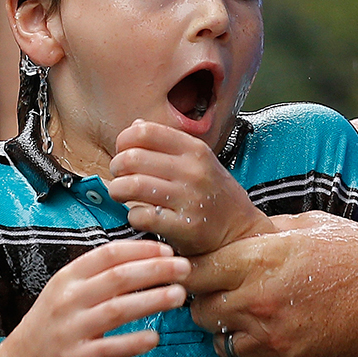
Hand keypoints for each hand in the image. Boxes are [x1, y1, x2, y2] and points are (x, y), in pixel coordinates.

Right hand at [0, 240, 188, 356]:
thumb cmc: (50, 328)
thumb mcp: (65, 294)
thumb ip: (96, 279)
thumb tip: (141, 262)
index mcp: (68, 278)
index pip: (108, 255)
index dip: (141, 250)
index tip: (168, 251)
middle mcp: (68, 300)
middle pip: (118, 278)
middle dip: (156, 270)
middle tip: (185, 268)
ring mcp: (70, 329)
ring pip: (118, 310)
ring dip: (152, 300)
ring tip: (179, 296)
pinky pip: (109, 348)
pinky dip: (134, 342)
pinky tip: (155, 338)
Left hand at [108, 119, 272, 254]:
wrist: (241, 231)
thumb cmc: (214, 195)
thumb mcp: (199, 161)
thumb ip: (168, 143)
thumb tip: (135, 125)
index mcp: (194, 150)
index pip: (144, 131)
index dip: (124, 141)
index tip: (123, 152)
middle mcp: (193, 171)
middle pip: (132, 158)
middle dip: (116, 167)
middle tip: (119, 176)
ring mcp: (189, 199)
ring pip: (132, 186)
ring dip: (118, 190)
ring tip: (121, 194)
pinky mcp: (184, 227)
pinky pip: (141, 216)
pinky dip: (132, 216)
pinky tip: (139, 215)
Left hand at [184, 212, 357, 356]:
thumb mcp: (312, 227)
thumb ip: (267, 232)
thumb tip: (242, 236)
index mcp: (259, 262)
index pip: (195, 272)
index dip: (194, 272)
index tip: (202, 273)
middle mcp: (258, 303)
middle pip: (201, 311)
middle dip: (209, 304)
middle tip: (227, 298)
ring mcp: (271, 342)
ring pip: (221, 344)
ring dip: (231, 335)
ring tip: (254, 322)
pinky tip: (270, 345)